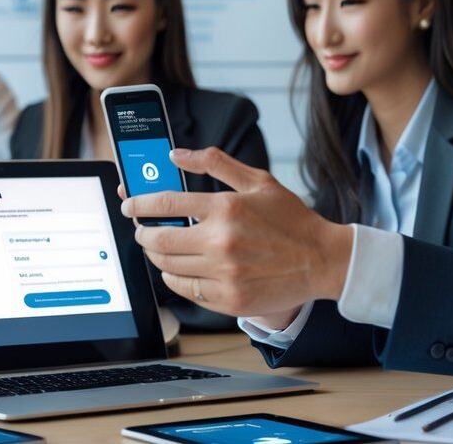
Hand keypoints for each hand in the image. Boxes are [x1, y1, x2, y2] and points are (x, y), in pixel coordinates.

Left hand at [121, 147, 353, 317]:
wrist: (321, 261)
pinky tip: (178, 269)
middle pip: (158, 238)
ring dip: (156, 255)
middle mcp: (221, 242)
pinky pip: (185, 290)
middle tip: (141, 229)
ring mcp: (224, 274)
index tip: (130, 205)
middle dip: (142, 232)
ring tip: (159, 247)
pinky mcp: (228, 299)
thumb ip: (215, 163)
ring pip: (168, 266)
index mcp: (226, 208)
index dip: (140, 204)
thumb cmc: (291, 220)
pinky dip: (174, 278)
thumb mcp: (258, 181)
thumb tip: (176, 154)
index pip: (166, 203)